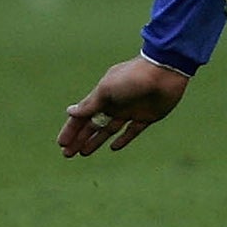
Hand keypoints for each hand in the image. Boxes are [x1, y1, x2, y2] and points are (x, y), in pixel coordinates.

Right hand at [57, 56, 189, 156]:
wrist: (164, 72)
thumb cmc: (132, 78)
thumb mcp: (106, 90)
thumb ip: (89, 104)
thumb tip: (69, 112)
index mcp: (103, 95)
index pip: (82, 115)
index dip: (72, 129)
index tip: (61, 143)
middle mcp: (115, 104)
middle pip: (93, 125)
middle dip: (80, 138)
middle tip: (68, 154)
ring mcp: (130, 111)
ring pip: (108, 130)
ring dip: (96, 140)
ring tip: (84, 153)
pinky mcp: (146, 117)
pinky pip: (131, 131)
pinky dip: (123, 139)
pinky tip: (113, 147)